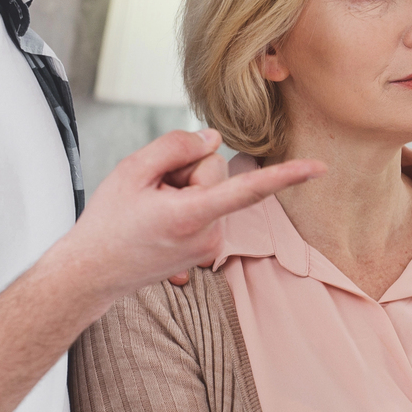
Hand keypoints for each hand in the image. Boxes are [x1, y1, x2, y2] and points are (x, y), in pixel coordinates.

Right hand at [60, 129, 322, 301]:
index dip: (285, 176)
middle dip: (186, 170)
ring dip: (182, 189)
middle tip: (150, 191)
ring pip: (210, 190)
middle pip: (215, 173)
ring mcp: (209, 245)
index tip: (319, 168)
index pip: (248, 189)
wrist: (92, 273)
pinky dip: (184, 204)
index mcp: (191, 216)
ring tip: (150, 209)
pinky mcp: (206, 248)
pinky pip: (205, 206)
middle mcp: (208, 235)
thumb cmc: (108, 223)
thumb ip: (175, 146)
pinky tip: (157, 219)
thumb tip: (212, 138)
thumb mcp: (131, 171)